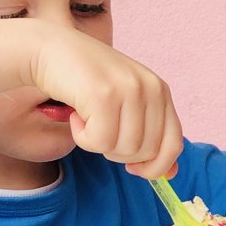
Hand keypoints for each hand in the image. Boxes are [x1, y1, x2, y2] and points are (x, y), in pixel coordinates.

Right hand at [30, 27, 184, 178]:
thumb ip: (149, 135)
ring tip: (86, 118)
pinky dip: (82, 137)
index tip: (133, 168)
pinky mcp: (104, 94)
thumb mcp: (125, 106)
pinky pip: (99, 142)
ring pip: (123, 149)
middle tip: (98, 130)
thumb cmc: (86, 81)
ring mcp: (129, 90)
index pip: (174, 144)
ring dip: (97, 144)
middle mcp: (151, 88)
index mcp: (161, 90)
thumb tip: (170, 175)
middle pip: (146, 152)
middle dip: (118, 153)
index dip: (155, 165)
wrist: (50, 50)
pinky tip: (75, 115)